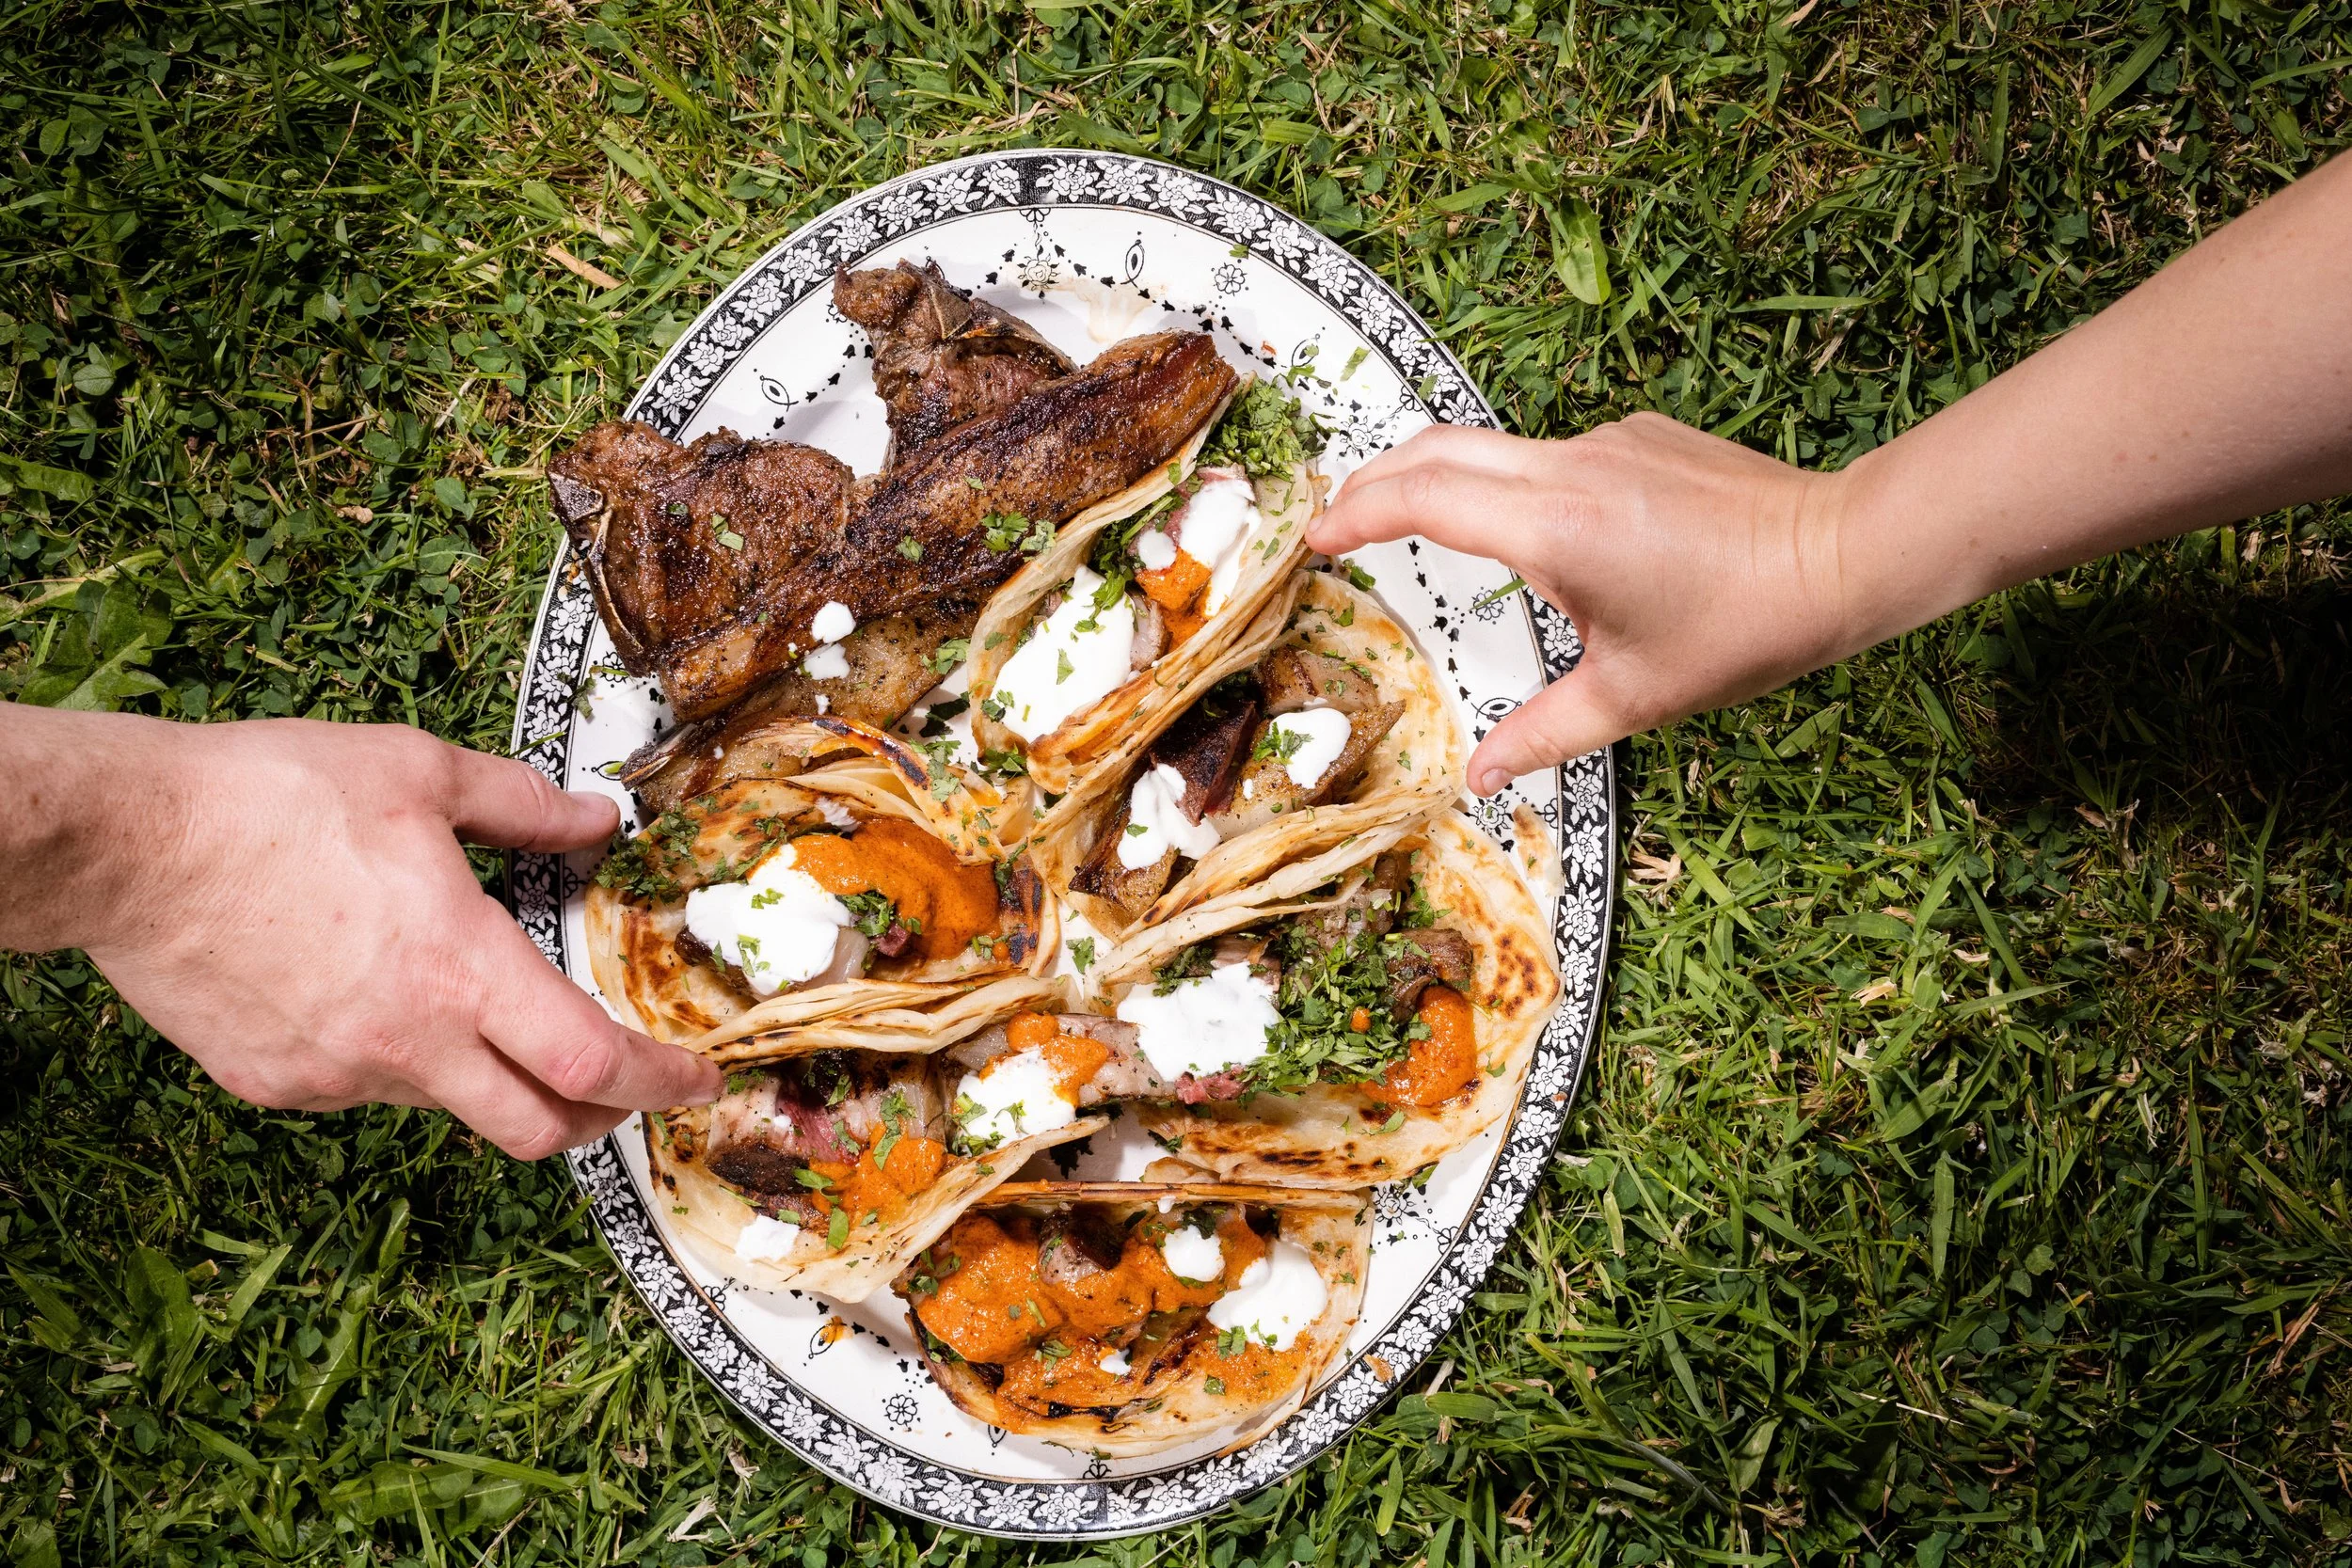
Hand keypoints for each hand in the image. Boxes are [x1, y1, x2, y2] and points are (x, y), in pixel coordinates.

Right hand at [8, 709, 718, 1158]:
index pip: (595, 1063)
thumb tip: (599, 821)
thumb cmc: (271, 796)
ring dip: (487, 1074)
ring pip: (447, 1104)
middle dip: (597, 1117)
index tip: (700, 1078)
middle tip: (618, 1083)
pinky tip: (371, 994)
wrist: (126, 843)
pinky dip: (397, 1057)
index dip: (663, 1082)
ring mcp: (338, 1075)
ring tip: (473, 1004)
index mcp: (460, 969)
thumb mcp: (421, 773)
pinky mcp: (275, 1084)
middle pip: (537, 1129)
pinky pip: (364, 1087)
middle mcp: (408, 1043)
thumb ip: (526, 808)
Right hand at [1310, 415, 1851, 794]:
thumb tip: (1481, 781)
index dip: (1358, 515)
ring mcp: (1607, 443)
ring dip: (1443, 478)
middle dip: (1375, 479)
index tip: (1318, 538)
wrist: (1847, 553)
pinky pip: (1553, 456)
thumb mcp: (1634, 698)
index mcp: (1557, 528)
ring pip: (1495, 448)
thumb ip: (1543, 735)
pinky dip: (1514, 486)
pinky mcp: (1638, 438)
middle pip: (1439, 448)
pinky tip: (1531, 536)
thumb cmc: (1747, 627)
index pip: (1425, 498)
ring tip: (1411, 522)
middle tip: (1337, 519)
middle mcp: (1572, 468)